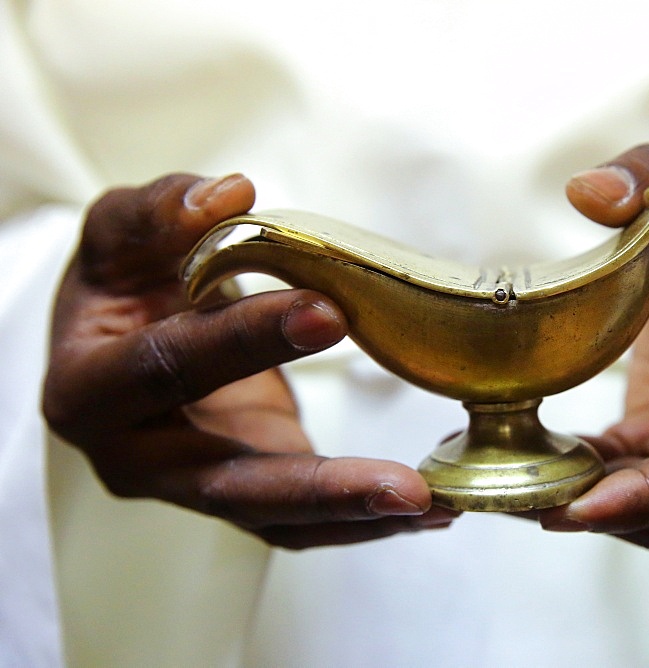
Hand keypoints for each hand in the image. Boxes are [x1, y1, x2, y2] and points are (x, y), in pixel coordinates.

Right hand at [43, 174, 456, 548]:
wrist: (122, 337)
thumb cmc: (122, 284)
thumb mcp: (121, 234)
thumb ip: (161, 211)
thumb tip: (231, 194)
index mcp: (88, 388)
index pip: (168, 368)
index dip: (245, 340)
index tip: (329, 312)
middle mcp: (136, 457)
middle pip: (229, 484)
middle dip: (322, 486)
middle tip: (407, 484)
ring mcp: (192, 484)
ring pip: (276, 520)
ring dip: (357, 520)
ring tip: (437, 508)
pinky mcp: (241, 490)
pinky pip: (302, 520)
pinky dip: (362, 519)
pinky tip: (432, 506)